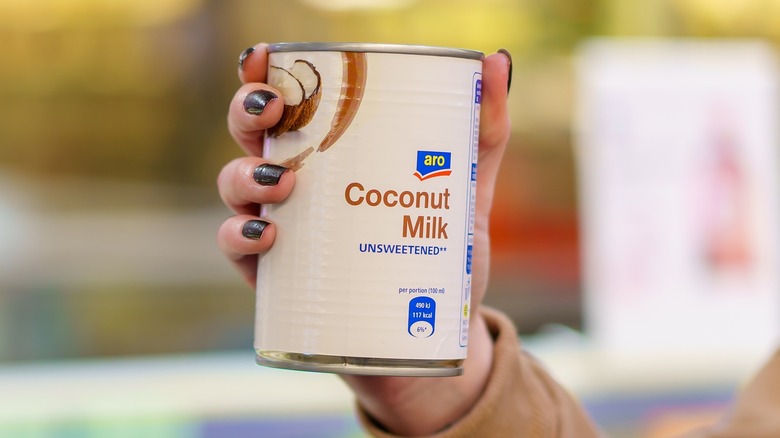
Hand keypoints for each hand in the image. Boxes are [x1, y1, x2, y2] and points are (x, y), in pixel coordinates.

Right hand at [217, 44, 511, 435]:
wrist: (426, 344)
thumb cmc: (441, 264)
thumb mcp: (467, 194)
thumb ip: (485, 132)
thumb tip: (495, 62)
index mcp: (334, 158)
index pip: (291, 107)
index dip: (265, 76)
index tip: (264, 56)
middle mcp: (299, 188)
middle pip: (252, 137)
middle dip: (249, 112)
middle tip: (274, 110)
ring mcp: (283, 232)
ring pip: (236, 188)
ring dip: (245, 175)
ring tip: (282, 181)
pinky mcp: (277, 281)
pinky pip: (238, 250)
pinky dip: (240, 236)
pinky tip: (268, 234)